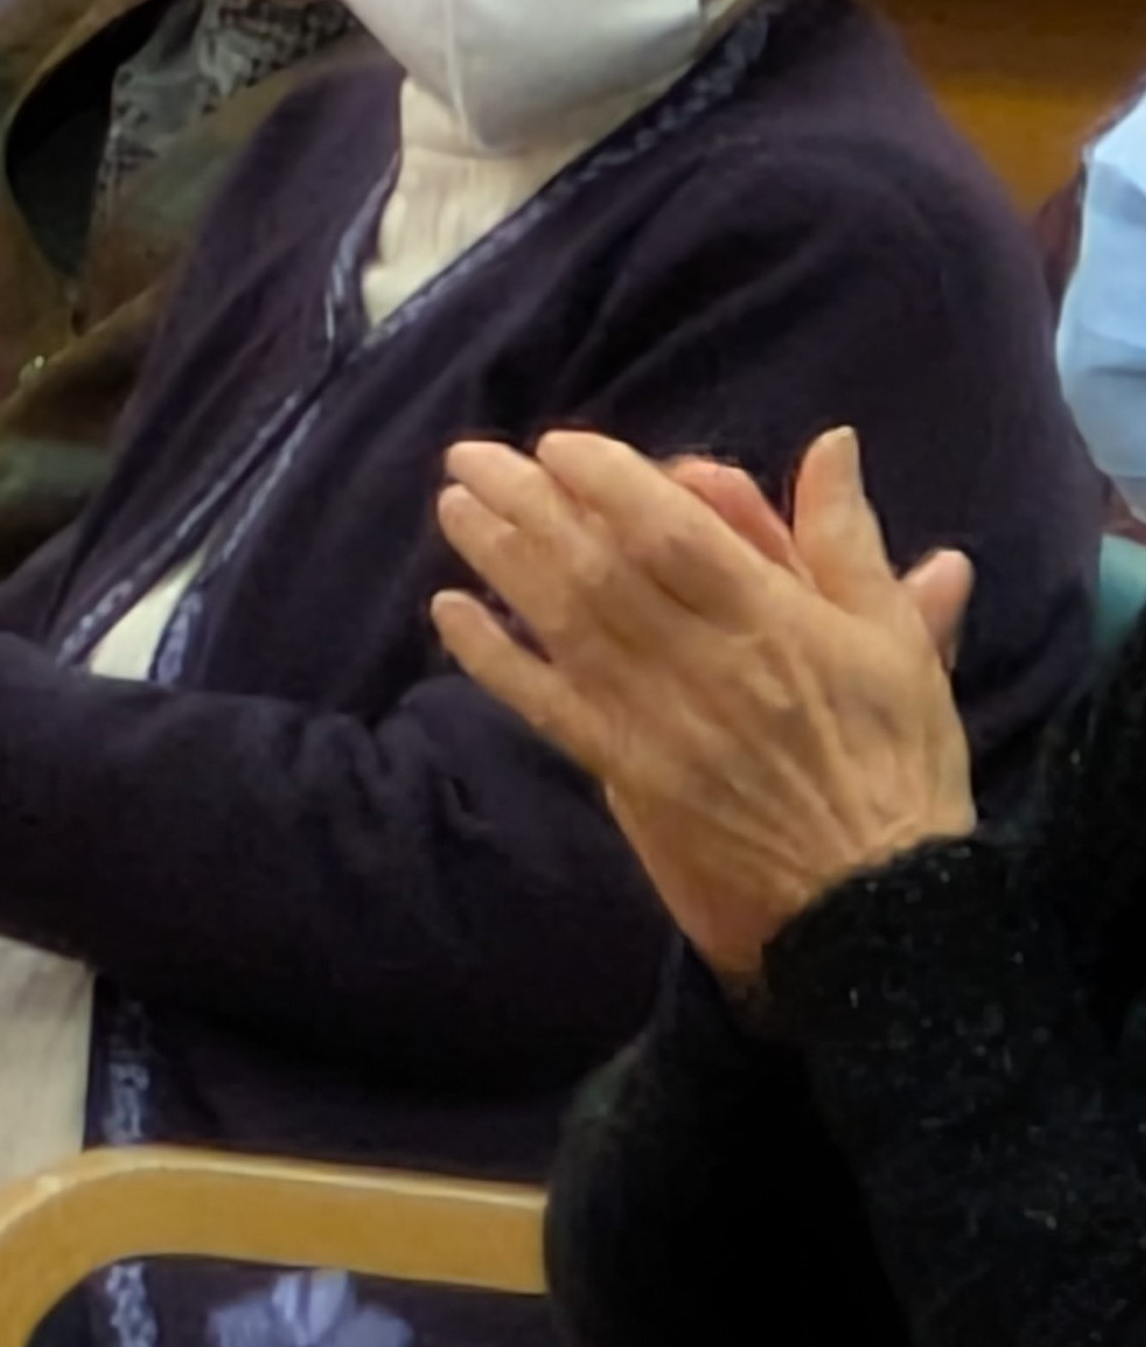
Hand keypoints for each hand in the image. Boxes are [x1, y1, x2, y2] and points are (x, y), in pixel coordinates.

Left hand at [433, 428, 975, 980]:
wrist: (870, 904)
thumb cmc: (893, 761)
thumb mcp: (896, 640)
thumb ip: (849, 537)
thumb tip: (833, 442)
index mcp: (770, 620)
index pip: (669, 532)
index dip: (606, 481)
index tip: (558, 443)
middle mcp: (700, 662)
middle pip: (597, 567)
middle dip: (527, 504)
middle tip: (471, 457)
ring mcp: (654, 721)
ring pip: (563, 625)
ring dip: (501, 562)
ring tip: (455, 508)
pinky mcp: (627, 773)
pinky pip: (548, 708)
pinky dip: (494, 659)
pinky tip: (451, 614)